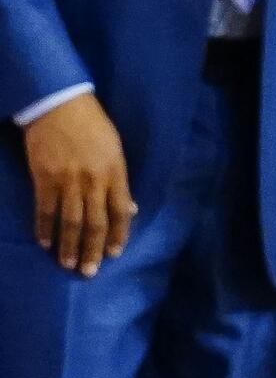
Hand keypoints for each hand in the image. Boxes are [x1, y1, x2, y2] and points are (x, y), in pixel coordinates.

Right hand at [22, 92, 135, 275]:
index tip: (115, 254)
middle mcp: (93, 180)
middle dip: (93, 249)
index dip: (118, 235)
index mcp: (115, 172)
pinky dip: (44, 229)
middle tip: (90, 271)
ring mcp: (68, 181)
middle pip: (95, 222)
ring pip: (70, 222)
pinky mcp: (44, 179)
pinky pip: (45, 211)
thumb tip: (130, 209)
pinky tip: (45, 243)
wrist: (61, 106)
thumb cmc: (92, 126)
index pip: (120, 211)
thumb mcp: (115, 150)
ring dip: (69, 246)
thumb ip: (121, 182)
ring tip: (68, 264)